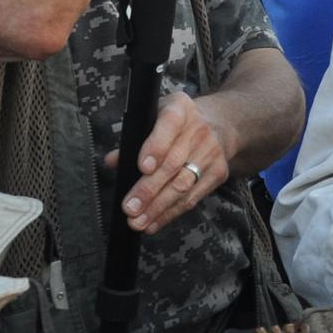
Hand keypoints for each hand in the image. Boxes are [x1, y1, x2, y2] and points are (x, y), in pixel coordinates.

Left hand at [112, 91, 228, 233]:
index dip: (156, 147)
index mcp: (180, 109)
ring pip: (182, 185)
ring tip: (138, 222)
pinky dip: (170, 213)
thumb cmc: (177, 124)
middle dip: (149, 189)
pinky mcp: (218, 173)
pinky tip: (154, 222)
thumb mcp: (156, 117)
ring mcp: (211, 153)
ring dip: (158, 207)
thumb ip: (134, 138)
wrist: (220, 124)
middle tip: (130, 207)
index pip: (169, 125)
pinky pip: (192, 197)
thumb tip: (112, 161)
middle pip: (173, 163)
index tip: (142, 168)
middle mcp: (199, 130)